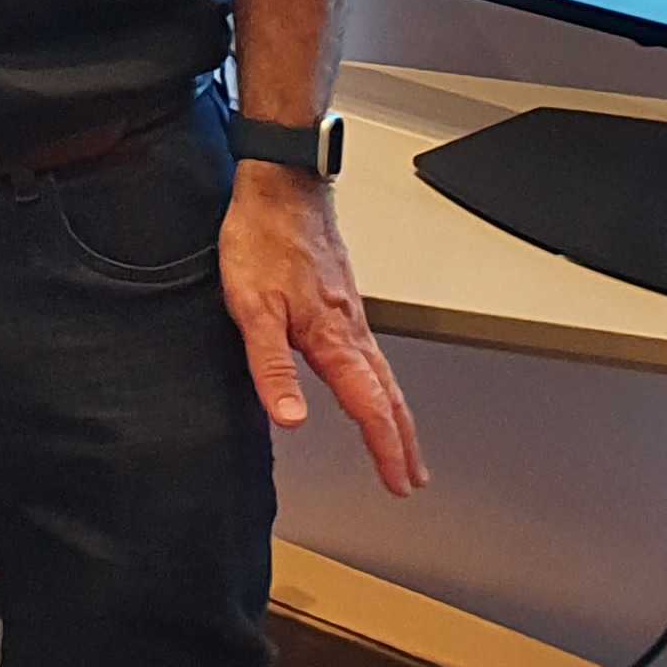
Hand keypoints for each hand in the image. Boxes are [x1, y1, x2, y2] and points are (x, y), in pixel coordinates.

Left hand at [221, 163, 427, 496]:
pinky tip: (373, 380)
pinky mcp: (341, 295)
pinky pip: (371, 350)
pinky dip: (382, 380)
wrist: (281, 183)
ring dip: (397, 413)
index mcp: (333, 337)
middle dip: (402, 441)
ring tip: (403, 442)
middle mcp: (350, 327)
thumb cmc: (264, 238)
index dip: (384, 449)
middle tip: (414, 478)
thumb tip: (291, 419)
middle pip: (388, 396)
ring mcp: (350, 310)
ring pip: (384, 373)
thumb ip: (271, 367)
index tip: (398, 483)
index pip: (369, 406)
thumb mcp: (252, 308)